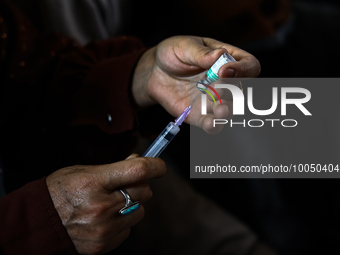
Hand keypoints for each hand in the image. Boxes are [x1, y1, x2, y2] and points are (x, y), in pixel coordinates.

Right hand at [46, 154, 165, 254]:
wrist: (41, 222)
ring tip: (112, 203)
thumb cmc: (61, 191)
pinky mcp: (104, 243)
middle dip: (139, 185)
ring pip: (139, 211)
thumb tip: (139, 161)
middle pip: (143, 192)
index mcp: (94, 182)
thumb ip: (114, 167)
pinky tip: (106, 218)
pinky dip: (123, 222)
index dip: (155, 166)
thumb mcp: (84, 170)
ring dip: (132, 205)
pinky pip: (128, 229)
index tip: (159, 166)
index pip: (137, 171)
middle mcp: (100, 206)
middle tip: (125, 184)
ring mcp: (103, 228)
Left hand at [132, 36, 259, 133]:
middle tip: (217, 88)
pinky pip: (211, 123)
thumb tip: (219, 54)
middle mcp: (224, 82)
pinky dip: (213, 126)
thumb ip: (200, 53)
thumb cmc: (172, 54)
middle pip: (241, 90)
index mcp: (226, 60)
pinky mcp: (199, 114)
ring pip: (229, 110)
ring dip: (226, 111)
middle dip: (231, 91)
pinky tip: (210, 123)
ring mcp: (213, 99)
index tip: (224, 71)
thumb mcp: (184, 46)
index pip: (248, 65)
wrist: (154, 72)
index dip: (242, 69)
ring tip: (220, 110)